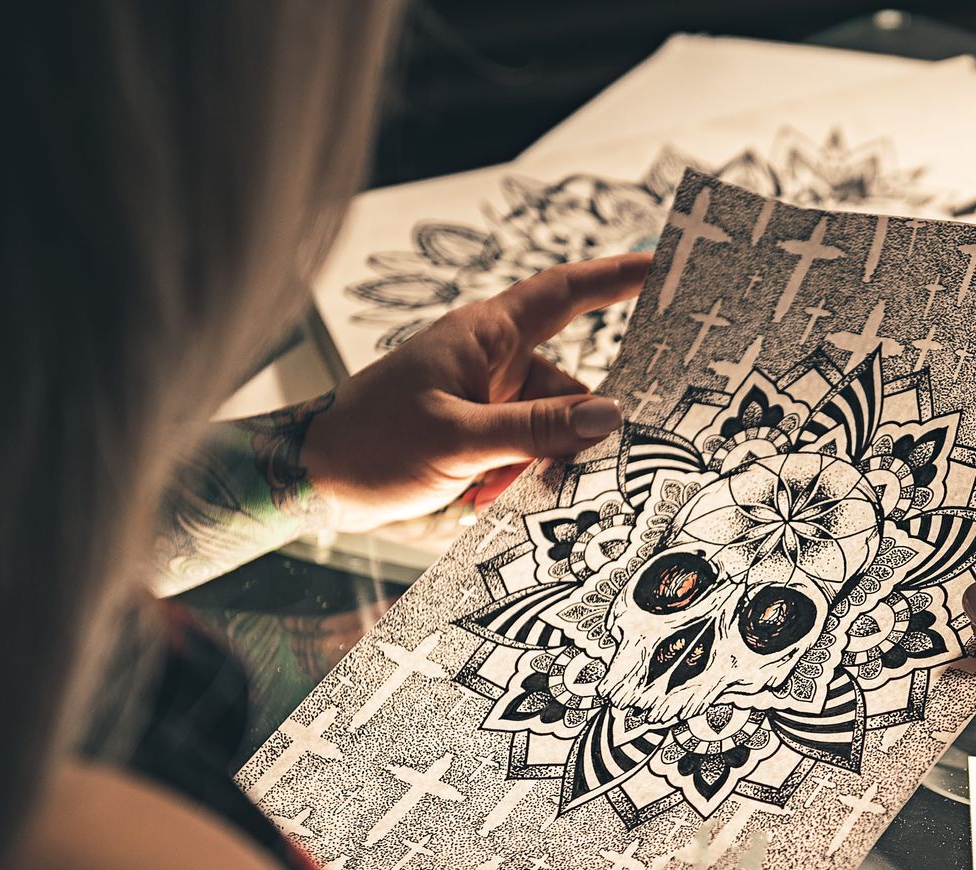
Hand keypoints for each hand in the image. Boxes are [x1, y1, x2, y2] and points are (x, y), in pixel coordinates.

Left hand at [302, 255, 651, 531]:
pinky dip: (522, 477)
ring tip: (505, 490)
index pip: (564, 294)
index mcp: (485, 337)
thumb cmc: (369, 443)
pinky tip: (491, 498)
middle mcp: (492, 362)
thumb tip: (610, 417)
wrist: (310, 481)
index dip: (616, 277)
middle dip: (578, 428)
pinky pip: (529, 453)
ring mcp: (486, 400)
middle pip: (570, 385)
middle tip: (594, 463)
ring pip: (553, 428)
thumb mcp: (455, 438)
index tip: (665, 266)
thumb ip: (534, 430)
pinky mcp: (479, 435)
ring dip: (545, 464)